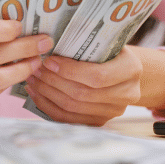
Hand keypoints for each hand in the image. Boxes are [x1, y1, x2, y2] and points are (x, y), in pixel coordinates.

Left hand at [23, 46, 143, 125]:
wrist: (124, 72)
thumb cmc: (110, 51)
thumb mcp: (107, 41)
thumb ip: (87, 42)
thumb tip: (48, 42)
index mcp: (131, 69)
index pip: (98, 76)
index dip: (70, 71)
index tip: (49, 60)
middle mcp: (127, 94)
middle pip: (83, 94)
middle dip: (54, 81)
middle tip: (35, 69)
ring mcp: (114, 111)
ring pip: (73, 108)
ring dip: (48, 94)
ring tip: (33, 79)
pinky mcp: (100, 122)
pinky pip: (69, 119)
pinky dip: (49, 106)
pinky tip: (36, 94)